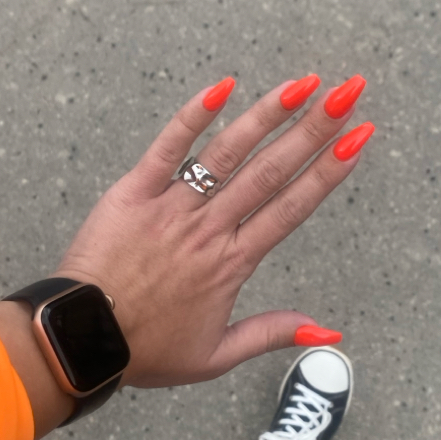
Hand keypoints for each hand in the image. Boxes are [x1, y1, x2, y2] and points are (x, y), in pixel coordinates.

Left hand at [53, 75, 373, 388]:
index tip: (358, 139)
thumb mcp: (216, 355)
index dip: (329, 170)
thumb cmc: (145, 350)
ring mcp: (172, 208)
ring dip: (267, 115)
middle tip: (349, 93)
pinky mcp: (133, 193)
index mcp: (232, 263)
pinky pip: (166, 147)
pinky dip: (193, 115)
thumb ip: (271, 334)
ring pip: (228, 152)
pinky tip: (223, 86)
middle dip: (314, 129)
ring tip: (303, 84)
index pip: (292, 206)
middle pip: (271, 171)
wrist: (81, 340)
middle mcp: (209, 229)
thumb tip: (327, 332)